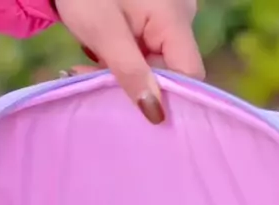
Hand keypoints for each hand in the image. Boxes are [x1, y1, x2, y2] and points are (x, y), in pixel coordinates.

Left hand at [55, 0, 204, 122]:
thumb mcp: (103, 30)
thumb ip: (130, 72)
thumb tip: (156, 114)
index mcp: (175, 18)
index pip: (189, 74)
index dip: (168, 97)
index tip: (136, 109)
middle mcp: (182, 16)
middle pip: (172, 70)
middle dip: (136, 83)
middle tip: (94, 79)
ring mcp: (170, 16)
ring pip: (157, 62)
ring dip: (125, 72)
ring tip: (90, 63)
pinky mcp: (156, 16)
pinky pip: (148, 49)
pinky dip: (124, 58)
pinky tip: (100, 53)